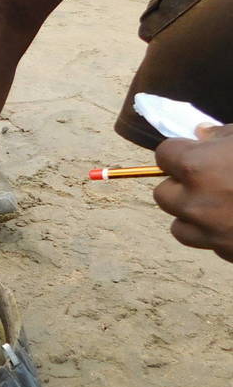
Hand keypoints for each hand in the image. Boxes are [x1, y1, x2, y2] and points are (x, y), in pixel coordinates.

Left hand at [155, 124, 232, 261]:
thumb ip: (220, 135)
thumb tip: (199, 134)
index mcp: (195, 167)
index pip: (163, 154)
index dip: (180, 152)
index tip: (196, 152)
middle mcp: (192, 202)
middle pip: (162, 193)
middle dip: (181, 186)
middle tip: (210, 180)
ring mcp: (207, 232)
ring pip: (178, 224)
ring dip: (192, 215)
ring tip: (221, 204)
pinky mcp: (224, 252)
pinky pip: (207, 243)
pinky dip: (216, 234)